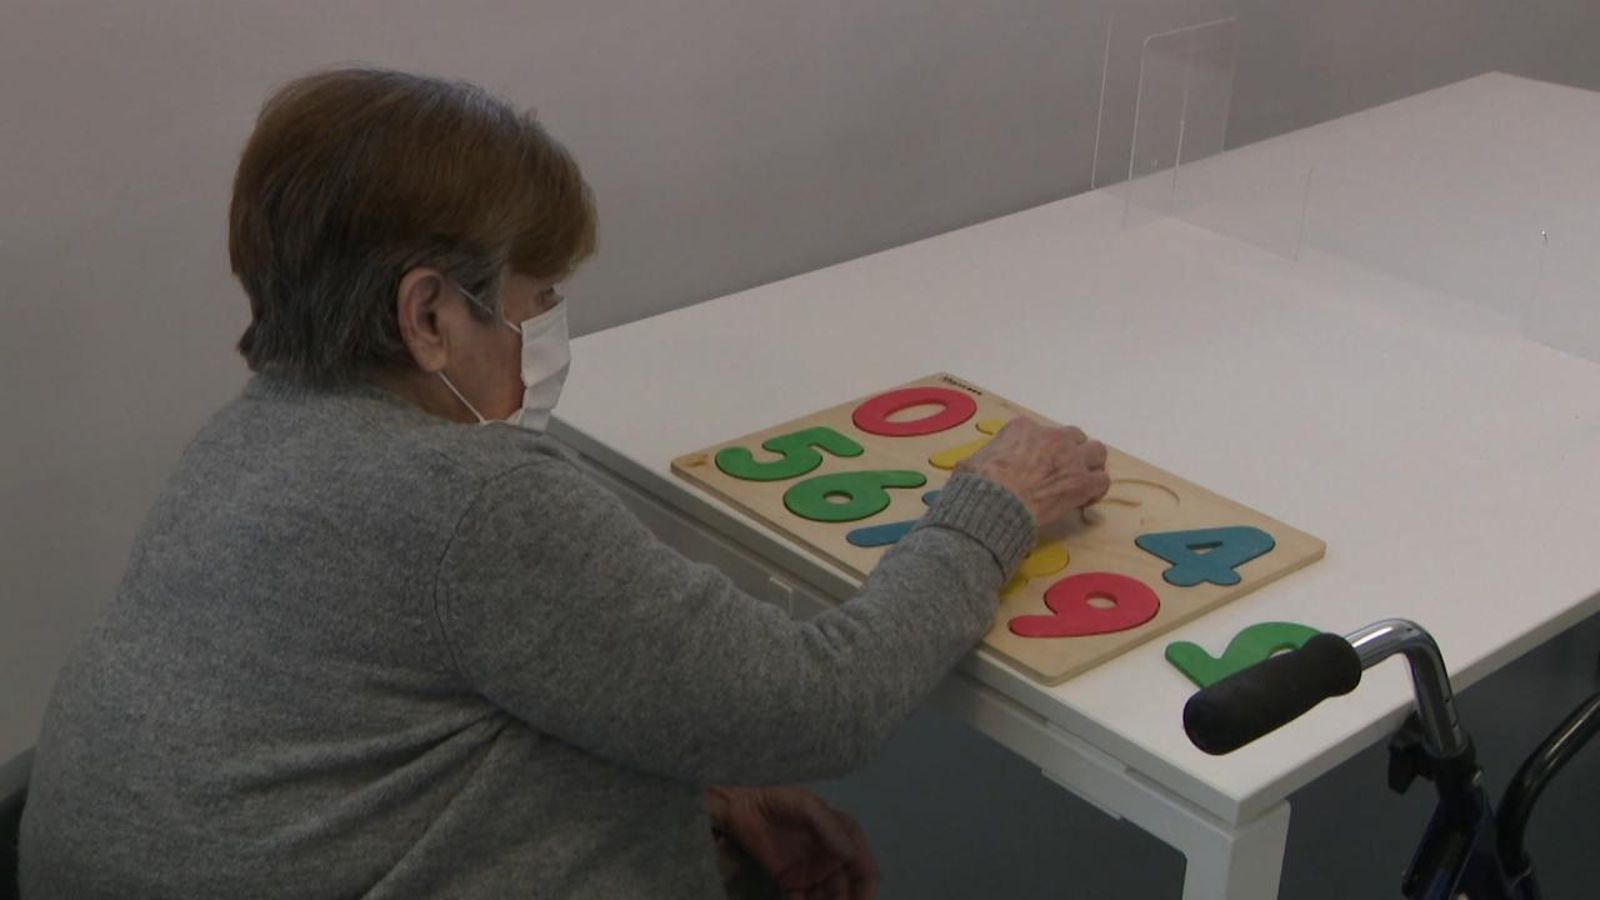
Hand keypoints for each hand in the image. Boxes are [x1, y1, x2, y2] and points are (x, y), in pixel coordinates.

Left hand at [707, 786, 878, 899]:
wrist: (740, 808)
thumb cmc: (777, 801)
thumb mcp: (805, 805)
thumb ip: (828, 826)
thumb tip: (850, 853)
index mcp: (843, 837)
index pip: (864, 867)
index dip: (866, 889)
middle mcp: (832, 857)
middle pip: (849, 890)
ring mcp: (813, 871)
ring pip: (830, 898)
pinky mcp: (792, 882)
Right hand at [956, 417, 1109, 529]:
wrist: (993, 504)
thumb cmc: (977, 484)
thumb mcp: (972, 461)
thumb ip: (986, 458)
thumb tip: (975, 468)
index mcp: (1022, 428)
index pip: (1040, 431)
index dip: (1041, 450)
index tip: (1035, 465)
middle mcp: (1051, 437)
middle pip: (1074, 437)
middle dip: (1071, 452)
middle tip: (1062, 471)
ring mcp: (1070, 458)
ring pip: (1096, 452)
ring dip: (1090, 465)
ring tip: (1080, 481)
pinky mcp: (1081, 481)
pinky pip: (1102, 480)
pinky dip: (1095, 490)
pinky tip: (1084, 500)